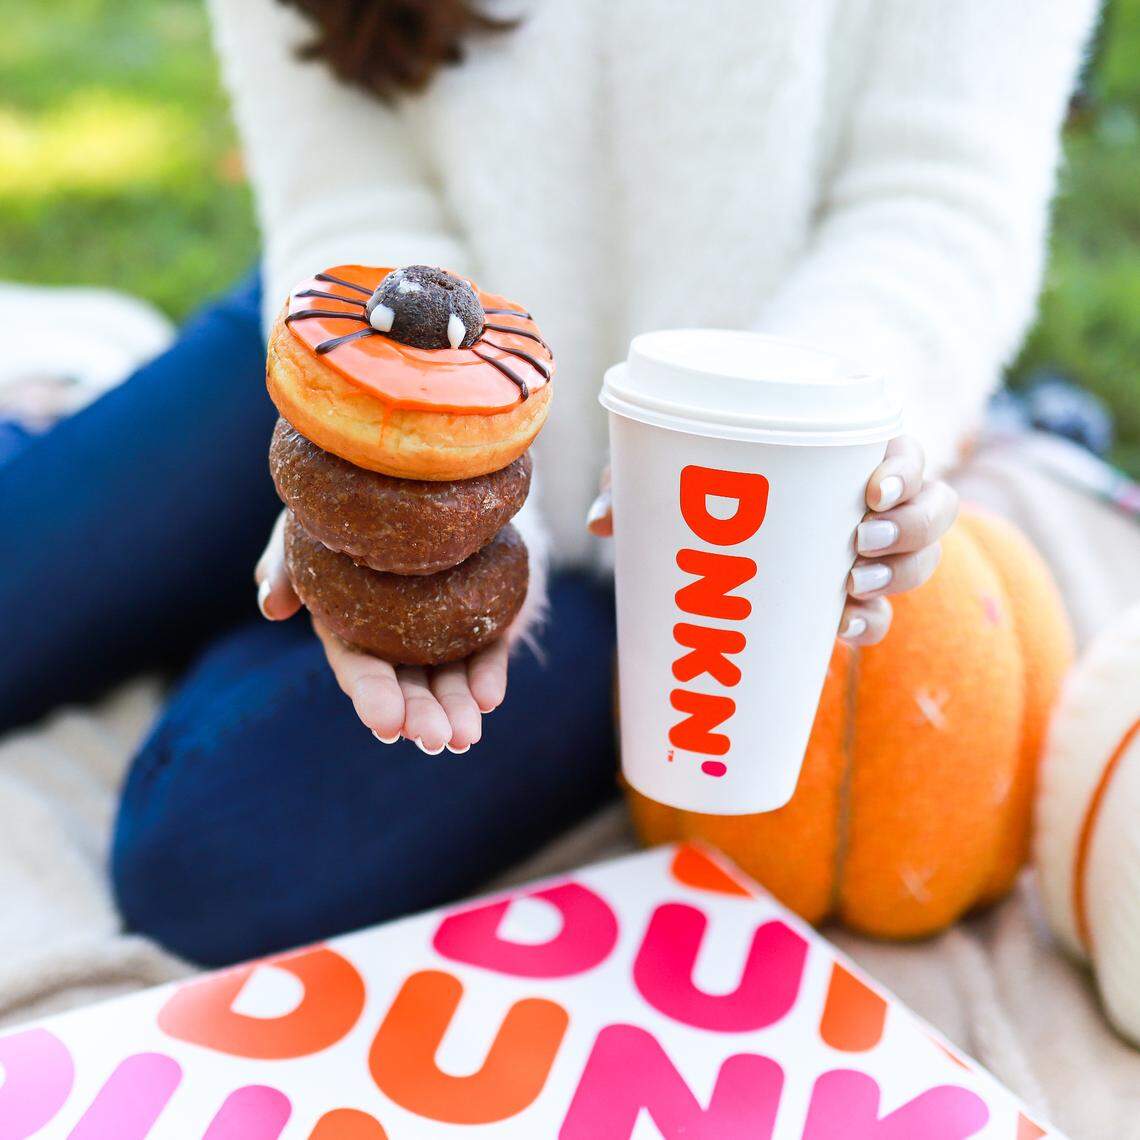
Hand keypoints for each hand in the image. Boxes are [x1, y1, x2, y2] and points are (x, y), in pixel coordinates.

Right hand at [255, 510, 507, 752]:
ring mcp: (439, 632)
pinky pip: (485, 650)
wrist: (411, 479)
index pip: (359, 670)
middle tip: (438, 739)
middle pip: (408, 686)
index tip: (386, 724)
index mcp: (348, 627)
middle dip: (421, 715)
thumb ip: (284, 565)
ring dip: (457, 708)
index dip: (372, 697)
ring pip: (448, 678)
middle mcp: (394, 640)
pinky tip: (490, 696)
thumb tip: (271, 606)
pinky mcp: (478, 615)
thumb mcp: (303, 527)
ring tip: (468, 735)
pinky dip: (487, 674)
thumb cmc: (346, 507)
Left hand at [585, 435, 957, 647]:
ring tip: (850, 584)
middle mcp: (869, 502)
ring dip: (898, 573)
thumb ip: (639, 483)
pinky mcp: (847, 596)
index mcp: (844, 455)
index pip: (904, 452)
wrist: (718, 526)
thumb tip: (600, 520)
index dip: (906, 469)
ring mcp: (865, 552)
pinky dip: (872, 622)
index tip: (870, 490)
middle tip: (857, 540)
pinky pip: (881, 614)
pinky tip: (844, 627)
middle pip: (933, 510)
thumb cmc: (702, 481)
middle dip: (908, 529)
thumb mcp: (671, 474)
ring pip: (920, 560)